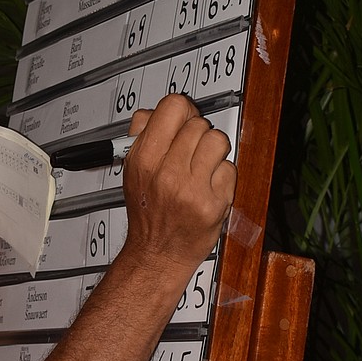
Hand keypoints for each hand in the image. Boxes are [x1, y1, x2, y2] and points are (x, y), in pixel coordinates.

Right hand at [121, 95, 235, 274]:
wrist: (158, 253)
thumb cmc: (147, 213)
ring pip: (218, 141)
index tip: (184, 120)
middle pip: (198, 124)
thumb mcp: (132, 171)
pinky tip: (208, 187)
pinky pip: (230, 168)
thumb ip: (140, 136)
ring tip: (202, 167)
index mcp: (144, 159)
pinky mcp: (214, 203)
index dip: (183, 111)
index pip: (173, 107)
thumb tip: (153, 112)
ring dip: (214, 152)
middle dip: (197, 135)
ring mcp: (192, 188)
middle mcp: (167, 173)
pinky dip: (222, 176)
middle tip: (191, 152)